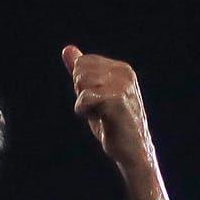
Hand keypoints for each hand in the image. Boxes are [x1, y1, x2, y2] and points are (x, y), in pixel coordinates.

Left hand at [62, 45, 154, 171]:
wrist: (133, 151)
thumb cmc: (113, 125)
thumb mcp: (94, 95)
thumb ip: (81, 72)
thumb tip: (67, 49)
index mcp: (121, 68)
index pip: (83, 63)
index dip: (82, 86)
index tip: (98, 102)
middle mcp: (123, 72)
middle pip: (80, 71)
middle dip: (81, 93)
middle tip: (99, 110)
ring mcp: (122, 85)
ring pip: (81, 83)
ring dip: (84, 104)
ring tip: (101, 115)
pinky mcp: (116, 99)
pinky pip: (84, 99)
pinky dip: (84, 112)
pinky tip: (99, 119)